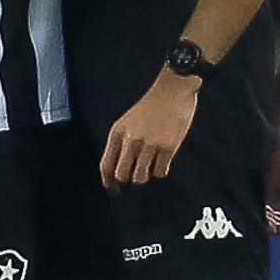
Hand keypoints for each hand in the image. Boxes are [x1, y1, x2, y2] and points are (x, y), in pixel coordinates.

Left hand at [101, 68, 201, 189]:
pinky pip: (160, 172)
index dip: (108, 182)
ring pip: (140, 177)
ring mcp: (150, 144)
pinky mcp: (168, 147)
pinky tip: (163, 161)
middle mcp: (131, 139)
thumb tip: (120, 169)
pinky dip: (161, 171)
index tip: (114, 189)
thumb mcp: (129, 121)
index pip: (106, 164)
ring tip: (151, 166)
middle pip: (122, 174)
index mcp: (118, 132)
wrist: (173, 89)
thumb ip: (123, 142)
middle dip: (129, 178)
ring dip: (145, 176)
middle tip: (138, 173)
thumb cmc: (152, 105)